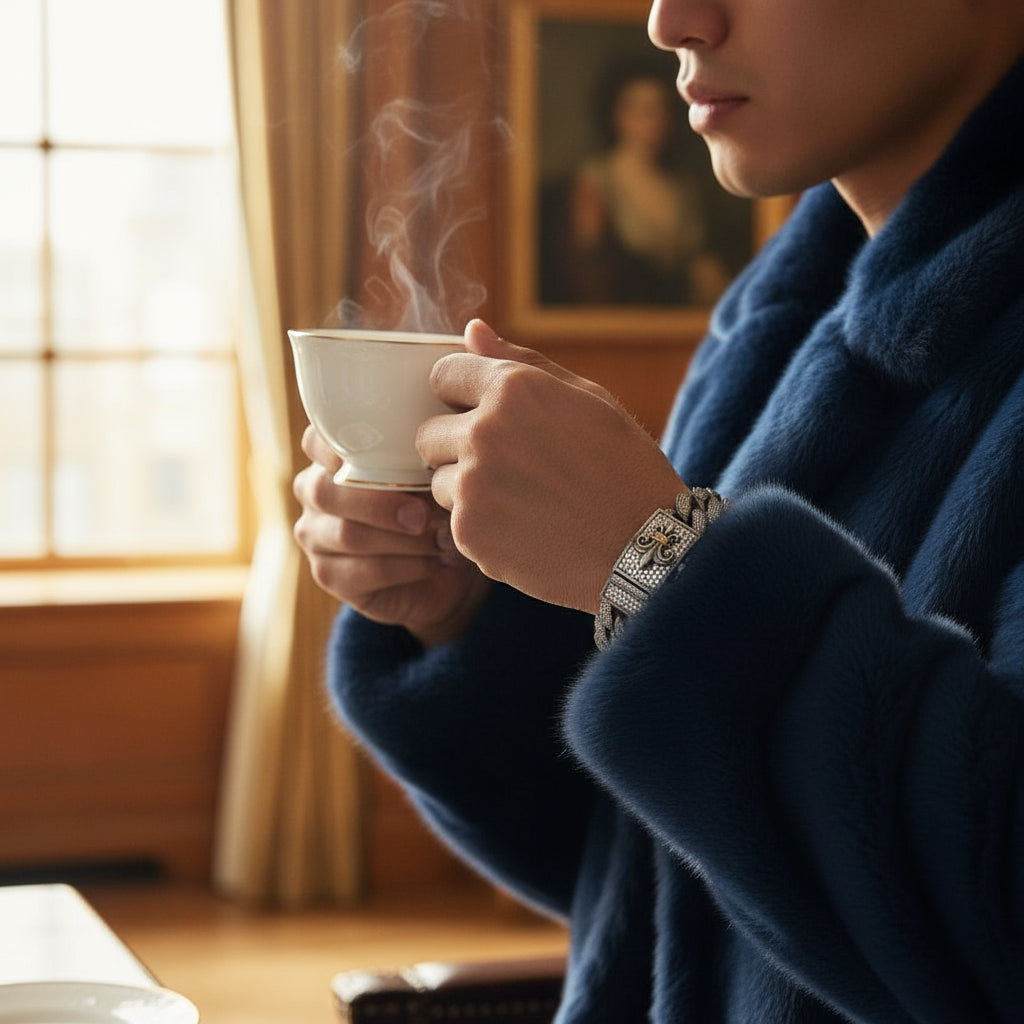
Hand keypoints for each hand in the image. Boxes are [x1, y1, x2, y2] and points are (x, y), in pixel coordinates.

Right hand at [293, 425, 490, 646]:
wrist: (445, 569)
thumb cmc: (437, 506)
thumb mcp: (435, 474)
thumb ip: (424, 457)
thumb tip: (439, 451)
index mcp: (333, 457)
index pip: (316, 441)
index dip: (337, 446)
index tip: (376, 454)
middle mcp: (314, 492)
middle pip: (326, 491)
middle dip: (381, 503)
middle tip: (424, 514)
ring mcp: (315, 535)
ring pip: (348, 535)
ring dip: (404, 540)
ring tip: (443, 540)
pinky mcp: (328, 574)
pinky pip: (364, 571)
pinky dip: (408, 566)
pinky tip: (435, 562)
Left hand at [417, 320, 686, 613]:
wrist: (646, 547)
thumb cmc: (624, 467)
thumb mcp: (587, 399)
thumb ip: (520, 362)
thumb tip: (472, 330)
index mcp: (513, 387)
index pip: (441, 376)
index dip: (459, 397)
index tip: (482, 417)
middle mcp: (484, 431)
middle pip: (429, 434)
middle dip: (457, 448)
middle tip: (509, 470)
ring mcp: (472, 484)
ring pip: (438, 482)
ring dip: (467, 492)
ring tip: (523, 504)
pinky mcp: (469, 532)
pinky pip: (453, 524)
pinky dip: (481, 529)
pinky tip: (525, 531)